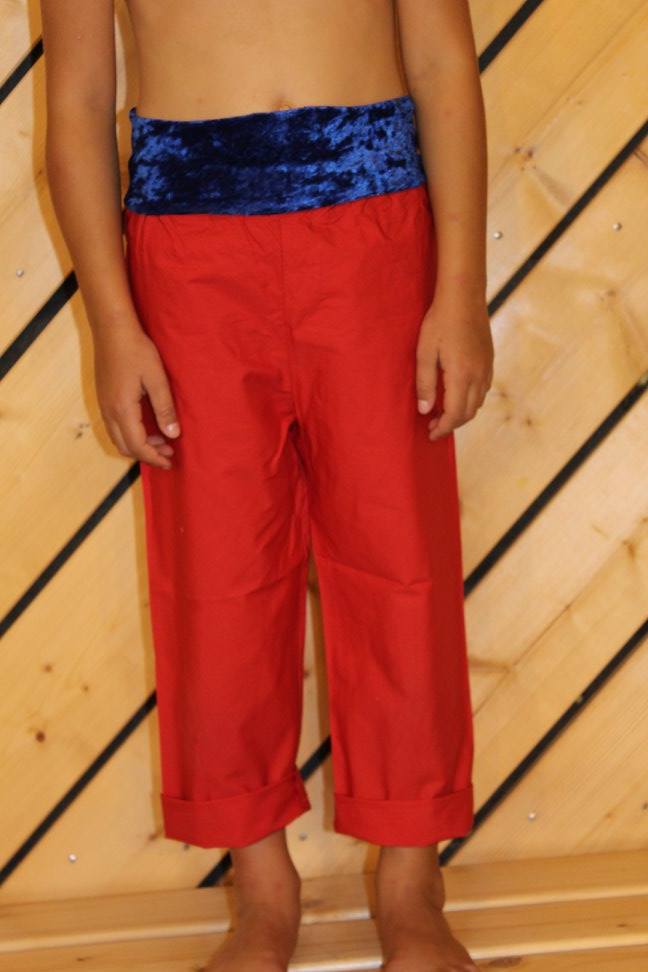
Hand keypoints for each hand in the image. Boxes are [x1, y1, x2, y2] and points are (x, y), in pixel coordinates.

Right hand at [93, 322, 180, 468]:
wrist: (112, 329)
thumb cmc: (137, 350)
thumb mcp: (157, 379)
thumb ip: (165, 409)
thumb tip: (173, 435)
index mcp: (122, 409)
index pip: (138, 446)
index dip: (154, 458)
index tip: (170, 462)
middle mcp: (109, 412)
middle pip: (125, 447)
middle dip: (147, 455)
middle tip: (169, 452)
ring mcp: (103, 405)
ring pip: (118, 439)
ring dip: (138, 445)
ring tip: (161, 440)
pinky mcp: (102, 399)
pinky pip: (114, 427)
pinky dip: (130, 435)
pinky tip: (146, 427)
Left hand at [415, 291, 493, 439]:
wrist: (464, 297)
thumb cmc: (439, 322)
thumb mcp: (424, 353)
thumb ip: (425, 384)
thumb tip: (425, 410)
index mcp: (461, 376)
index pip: (454, 414)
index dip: (442, 428)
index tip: (430, 434)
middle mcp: (478, 376)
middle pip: (468, 413)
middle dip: (450, 424)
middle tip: (432, 426)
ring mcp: (486, 368)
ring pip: (477, 403)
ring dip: (461, 413)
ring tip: (442, 413)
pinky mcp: (489, 361)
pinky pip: (482, 390)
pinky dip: (470, 401)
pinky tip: (456, 395)